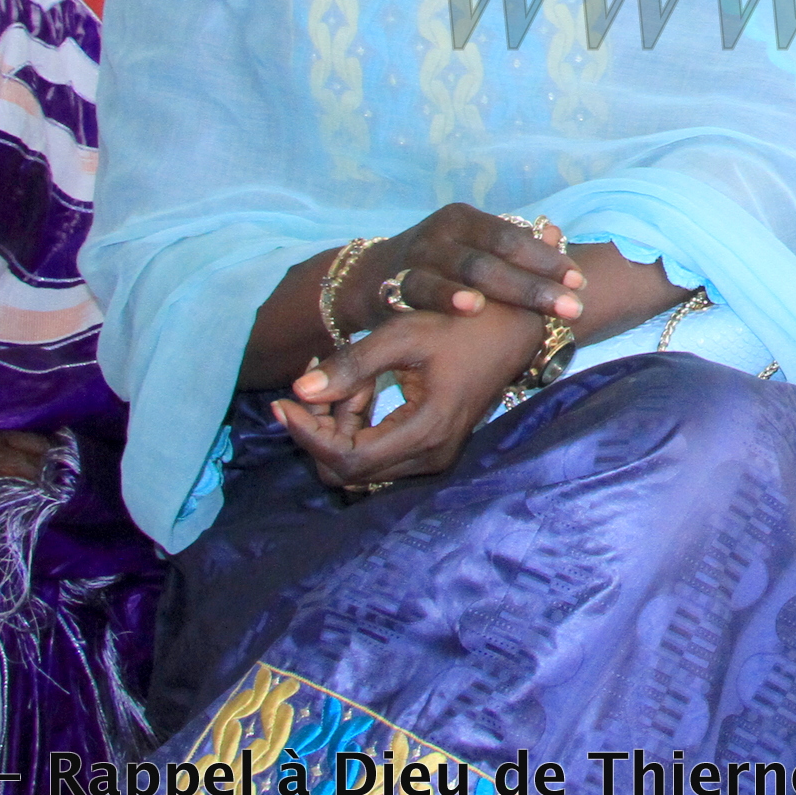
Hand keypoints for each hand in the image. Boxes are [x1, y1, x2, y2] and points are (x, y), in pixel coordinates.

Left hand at [276, 306, 544, 490]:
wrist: (512, 326)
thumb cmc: (460, 323)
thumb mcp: (403, 334)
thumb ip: (350, 366)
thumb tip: (298, 392)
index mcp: (424, 431)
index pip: (344, 459)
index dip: (306, 434)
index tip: (283, 400)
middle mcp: (430, 457)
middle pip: (347, 471)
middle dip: (320, 430)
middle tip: (315, 381)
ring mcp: (434, 457)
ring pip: (360, 465)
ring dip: (338, 426)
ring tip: (343, 375)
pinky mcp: (432, 448)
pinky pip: (378, 453)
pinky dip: (357, 424)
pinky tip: (361, 384)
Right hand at [345, 204, 589, 330]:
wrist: (364, 279)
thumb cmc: (433, 267)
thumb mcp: (467, 250)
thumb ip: (507, 247)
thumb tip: (559, 235)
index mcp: (466, 219)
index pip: (515, 237)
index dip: (548, 259)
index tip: (579, 281)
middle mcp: (444, 231)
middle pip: (498, 255)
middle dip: (539, 283)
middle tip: (572, 306)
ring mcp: (419, 254)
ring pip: (468, 269)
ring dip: (506, 288)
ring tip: (537, 301)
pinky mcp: (394, 280)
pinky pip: (425, 288)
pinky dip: (449, 297)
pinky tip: (473, 308)